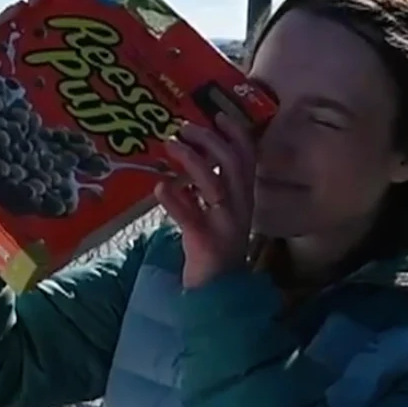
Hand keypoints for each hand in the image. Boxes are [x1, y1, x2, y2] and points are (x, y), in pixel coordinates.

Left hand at [155, 113, 255, 288]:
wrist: (217, 292)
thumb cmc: (211, 248)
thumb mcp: (214, 213)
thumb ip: (206, 188)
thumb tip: (189, 157)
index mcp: (244, 198)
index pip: (248, 159)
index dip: (237, 133)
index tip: (219, 113)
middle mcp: (240, 208)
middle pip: (232, 165)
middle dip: (210, 140)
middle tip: (184, 126)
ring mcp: (224, 225)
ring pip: (215, 186)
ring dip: (192, 161)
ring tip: (170, 144)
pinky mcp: (206, 242)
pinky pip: (191, 217)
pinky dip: (175, 200)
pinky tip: (160, 187)